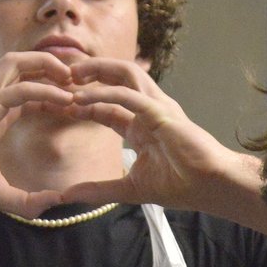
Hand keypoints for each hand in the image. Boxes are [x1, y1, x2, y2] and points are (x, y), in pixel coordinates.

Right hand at [0, 51, 81, 219]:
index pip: (25, 89)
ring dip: (47, 65)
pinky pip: (20, 88)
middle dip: (50, 66)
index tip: (73, 103)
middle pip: (21, 66)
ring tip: (72, 78)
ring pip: (18, 62)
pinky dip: (45, 90)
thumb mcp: (1, 194)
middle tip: (78, 80)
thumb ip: (28, 200)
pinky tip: (64, 99)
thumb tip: (57, 203)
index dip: (50, 91)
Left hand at [47, 56, 260, 215]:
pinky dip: (105, 93)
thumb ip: (99, 189)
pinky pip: (129, 95)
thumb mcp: (130, 188)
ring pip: (125, 74)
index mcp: (141, 125)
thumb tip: (66, 195)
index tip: (57, 104)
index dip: (82, 102)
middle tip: (59, 76)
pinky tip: (83, 97)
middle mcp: (148, 110)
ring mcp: (156, 107)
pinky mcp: (161, 112)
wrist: (209, 187)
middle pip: (116, 78)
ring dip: (97, 71)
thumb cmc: (180, 185)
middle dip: (89, 73)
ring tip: (70, 75)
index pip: (107, 105)